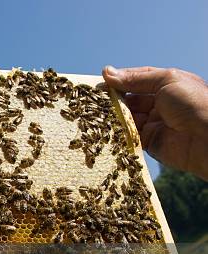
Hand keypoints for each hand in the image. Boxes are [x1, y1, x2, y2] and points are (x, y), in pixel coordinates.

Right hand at [102, 65, 207, 180]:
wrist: (207, 138)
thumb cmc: (193, 103)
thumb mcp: (165, 80)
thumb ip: (135, 78)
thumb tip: (107, 72)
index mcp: (166, 85)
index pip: (137, 80)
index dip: (119, 80)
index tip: (102, 80)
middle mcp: (159, 104)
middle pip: (129, 99)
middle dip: (113, 99)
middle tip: (95, 99)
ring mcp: (153, 123)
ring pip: (126, 118)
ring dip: (113, 116)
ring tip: (97, 113)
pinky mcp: (148, 142)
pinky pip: (128, 136)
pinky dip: (117, 133)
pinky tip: (105, 128)